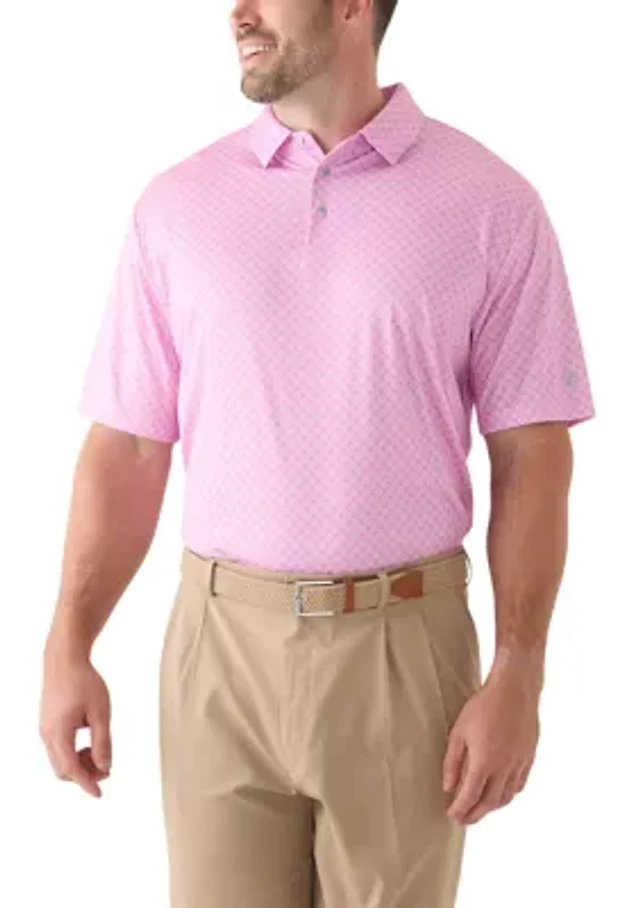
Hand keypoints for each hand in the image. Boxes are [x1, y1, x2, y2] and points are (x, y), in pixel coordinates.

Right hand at [39, 644, 111, 797]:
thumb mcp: (100, 712)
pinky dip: (74, 753)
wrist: (64, 659)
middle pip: (63, 770)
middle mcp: (47, 735)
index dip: (86, 783)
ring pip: (60, 760)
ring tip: (100, 753)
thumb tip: (105, 766)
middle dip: (84, 774)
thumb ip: (103, 742)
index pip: (72, 769)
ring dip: (80, 763)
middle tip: (106, 768)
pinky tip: (89, 743)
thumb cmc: (83, 682)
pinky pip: (58, 748)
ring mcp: (45, 730)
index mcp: (59, 733)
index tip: (99, 794)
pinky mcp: (48, 724)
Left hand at [441, 666, 539, 824]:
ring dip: (492, 807)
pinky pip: (519, 784)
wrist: (514, 690)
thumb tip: (448, 787)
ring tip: (480, 808)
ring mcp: (519, 764)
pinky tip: (501, 792)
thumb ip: (452, 762)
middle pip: (490, 803)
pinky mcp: (529, 757)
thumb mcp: (459, 732)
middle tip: (464, 819)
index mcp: (484, 762)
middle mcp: (504, 768)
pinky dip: (508, 794)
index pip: (470, 796)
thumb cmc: (484, 706)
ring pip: (506, 796)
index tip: (452, 816)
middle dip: (475, 814)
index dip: (460, 809)